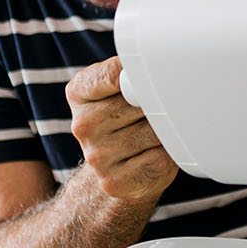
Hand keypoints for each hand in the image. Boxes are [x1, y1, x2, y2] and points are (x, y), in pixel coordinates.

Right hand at [65, 57, 177, 201]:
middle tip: (155, 110)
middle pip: (141, 103)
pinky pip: (159, 159)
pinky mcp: (114, 181)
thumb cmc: (126, 119)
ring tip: (154, 134)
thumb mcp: (120, 86)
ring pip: (154, 132)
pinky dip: (167, 156)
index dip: (139, 74)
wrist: (118, 168)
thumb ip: (132, 73)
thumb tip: (160, 66)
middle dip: (157, 105)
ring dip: (165, 132)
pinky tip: (154, 154)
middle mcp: (82, 125)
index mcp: (79, 92)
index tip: (150, 74)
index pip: (115, 74)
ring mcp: (96, 156)